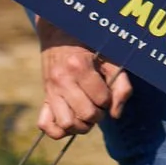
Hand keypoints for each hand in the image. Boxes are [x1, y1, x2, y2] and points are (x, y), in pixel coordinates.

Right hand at [35, 19, 130, 138]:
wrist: (59, 35)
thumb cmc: (90, 46)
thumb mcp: (110, 58)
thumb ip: (120, 84)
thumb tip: (116, 114)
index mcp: (80, 67)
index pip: (102, 99)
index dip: (109, 100)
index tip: (107, 92)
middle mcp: (62, 80)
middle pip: (85, 115)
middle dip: (98, 115)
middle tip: (99, 105)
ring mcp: (50, 90)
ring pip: (66, 124)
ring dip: (80, 125)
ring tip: (86, 114)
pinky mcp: (44, 97)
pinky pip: (45, 125)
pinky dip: (58, 130)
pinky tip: (71, 120)